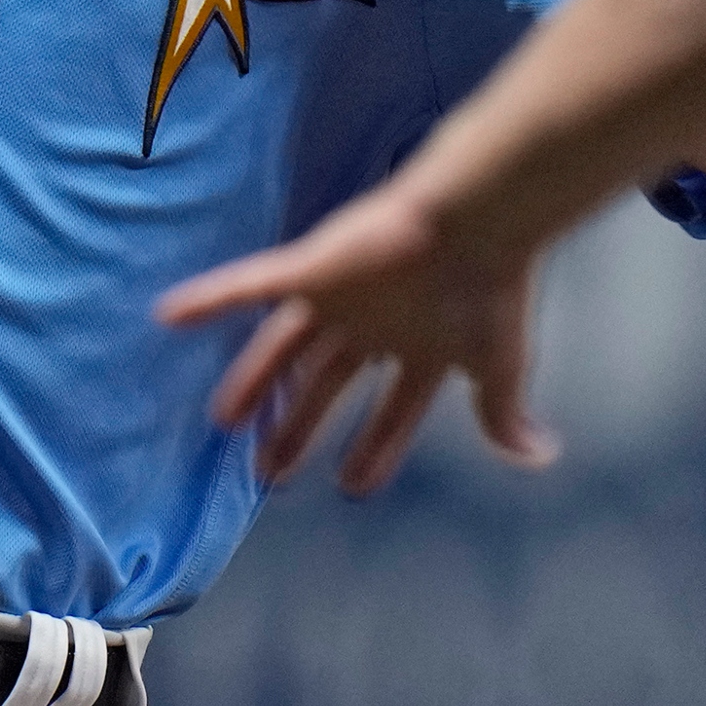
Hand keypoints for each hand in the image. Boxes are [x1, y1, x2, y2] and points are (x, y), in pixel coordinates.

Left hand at [155, 183, 561, 496]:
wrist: (476, 222)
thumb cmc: (490, 292)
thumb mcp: (500, 365)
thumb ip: (504, 415)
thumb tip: (538, 458)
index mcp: (423, 347)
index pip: (395, 409)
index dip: (376, 446)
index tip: (354, 483)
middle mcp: (376, 323)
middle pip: (329, 381)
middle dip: (301, 424)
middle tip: (270, 470)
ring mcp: (341, 296)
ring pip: (285, 346)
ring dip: (253, 381)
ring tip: (224, 422)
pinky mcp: (312, 268)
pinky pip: (249, 285)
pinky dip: (209, 300)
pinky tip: (168, 316)